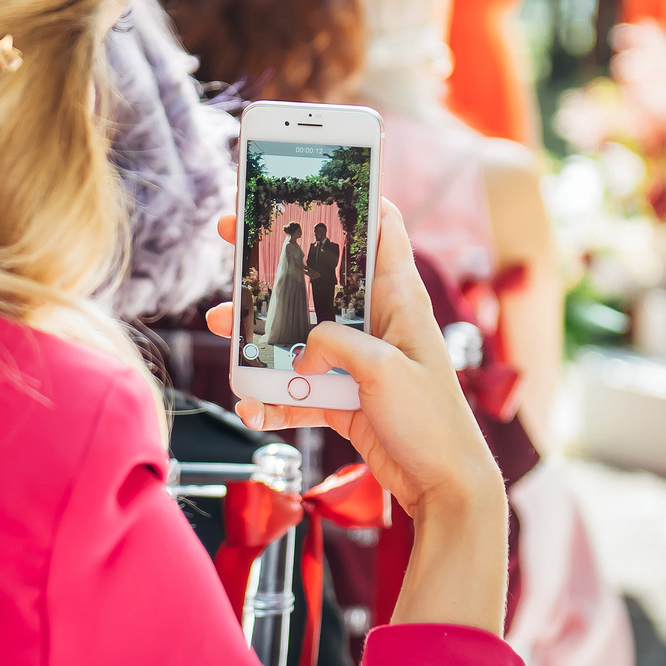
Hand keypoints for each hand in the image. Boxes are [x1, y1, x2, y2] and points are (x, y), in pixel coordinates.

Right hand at [207, 202, 507, 633]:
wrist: (444, 488)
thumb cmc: (432, 424)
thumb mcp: (384, 371)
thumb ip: (337, 344)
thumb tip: (302, 345)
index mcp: (399, 300)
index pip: (381, 229)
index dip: (350, 198)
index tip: (311, 177)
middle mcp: (376, 322)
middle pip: (318, 277)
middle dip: (273, 260)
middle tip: (230, 237)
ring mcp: (357, 359)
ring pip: (297, 331)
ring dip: (257, 330)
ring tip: (220, 323)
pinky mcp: (344, 396)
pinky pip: (298, 387)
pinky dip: (273, 396)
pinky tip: (251, 404)